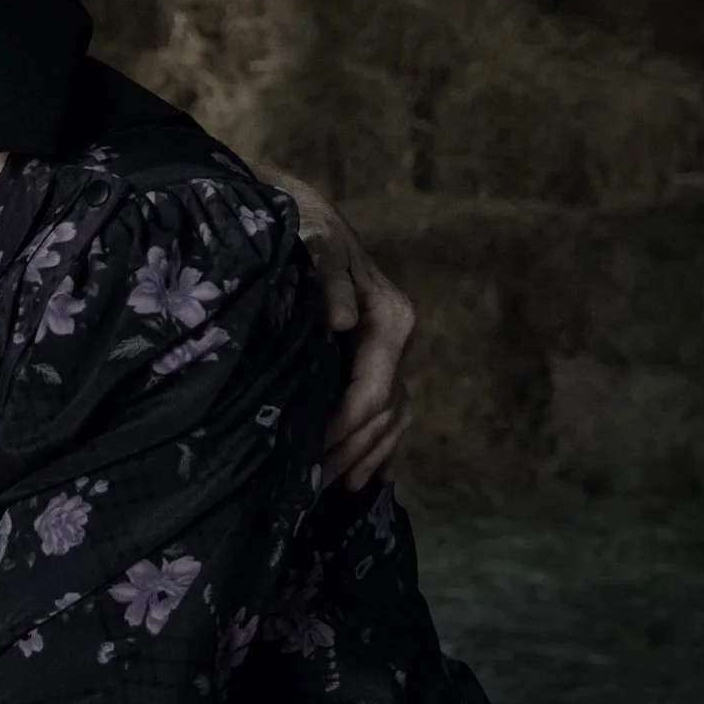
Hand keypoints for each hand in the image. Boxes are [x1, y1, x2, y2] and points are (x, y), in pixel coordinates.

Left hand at [272, 175, 415, 489]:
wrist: (306, 215)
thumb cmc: (306, 230)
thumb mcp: (315, 242)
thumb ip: (329, 277)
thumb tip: (343, 320)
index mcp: (391, 319)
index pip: (375, 389)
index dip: (347, 425)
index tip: (316, 453)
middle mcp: (397, 340)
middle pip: (386, 411)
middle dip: (352, 450)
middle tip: (313, 485)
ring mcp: (390, 352)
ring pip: (391, 417)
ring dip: (366, 455)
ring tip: (333, 488)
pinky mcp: (376, 359)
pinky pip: (388, 411)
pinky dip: (380, 446)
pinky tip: (367, 477)